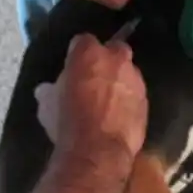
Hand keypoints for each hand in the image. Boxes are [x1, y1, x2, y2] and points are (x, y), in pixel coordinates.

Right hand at [35, 33, 147, 168]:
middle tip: (94, 79)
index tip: (73, 66)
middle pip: (113, 49)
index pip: (82, 41)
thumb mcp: (47, 104)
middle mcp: (116, 58)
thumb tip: (47, 90)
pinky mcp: (146, 100)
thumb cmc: (67, 122)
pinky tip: (118, 115)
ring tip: (107, 101)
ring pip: (128, 72)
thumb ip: (52, 90)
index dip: (77, 53)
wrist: (97, 152)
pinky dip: (129, 100)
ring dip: (119, 81)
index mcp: (88, 52)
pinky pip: (136, 94)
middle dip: (105, 60)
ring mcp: (135, 78)